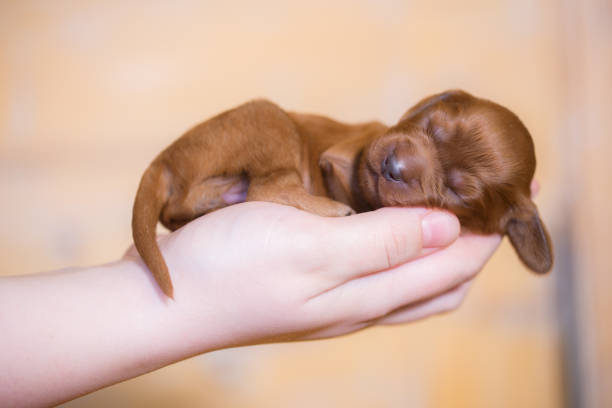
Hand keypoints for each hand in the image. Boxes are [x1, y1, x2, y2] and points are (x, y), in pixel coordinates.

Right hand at [126, 201, 500, 347]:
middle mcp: (361, 307)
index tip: (505, 193)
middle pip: (439, 283)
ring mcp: (337, 303)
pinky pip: (377, 276)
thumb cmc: (234, 268)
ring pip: (410, 284)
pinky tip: (387, 225)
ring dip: (437, 251)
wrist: (169, 301)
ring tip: (445, 211)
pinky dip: (399, 252)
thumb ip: (382, 243)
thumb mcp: (312, 247)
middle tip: (481, 200)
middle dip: (472, 246)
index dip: (485, 235)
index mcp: (368, 296)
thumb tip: (446, 230)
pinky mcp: (315, 292)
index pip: (450, 268)